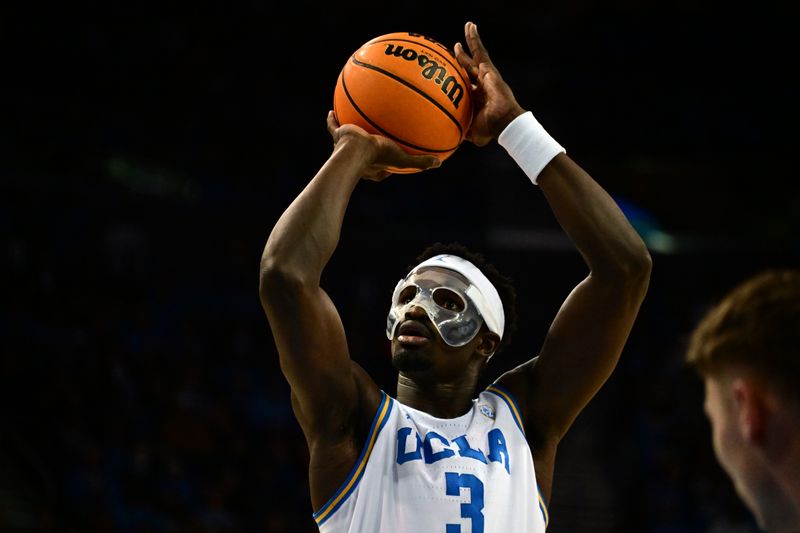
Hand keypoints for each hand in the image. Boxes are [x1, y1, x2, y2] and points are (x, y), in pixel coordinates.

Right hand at [326, 111, 440, 180]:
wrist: (354, 151)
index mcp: (371, 167)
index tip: (394, 155)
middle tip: (371, 140)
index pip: (381, 167)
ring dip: (348, 133)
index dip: (388, 162)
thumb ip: (419, 162)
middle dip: (366, 147)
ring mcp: (345, 148)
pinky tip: (332, 111)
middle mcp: (357, 158)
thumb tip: (438, 164)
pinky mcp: (338, 136)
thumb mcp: (402, 159)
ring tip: (349, 123)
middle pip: (362, 152)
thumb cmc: (378, 157)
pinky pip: (334, 127)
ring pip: (346, 139)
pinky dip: (333, 120)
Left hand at [455, 21, 525, 145]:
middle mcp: (481, 84)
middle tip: (455, 48)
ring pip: (476, 55)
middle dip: (463, 58)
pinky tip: (470, 26)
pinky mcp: (489, 69)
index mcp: (477, 98)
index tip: (451, 73)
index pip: (466, 85)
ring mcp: (486, 75)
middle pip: (469, 67)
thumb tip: (448, 139)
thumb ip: (460, 131)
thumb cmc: (490, 129)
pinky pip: (480, 51)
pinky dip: (475, 39)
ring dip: (471, 41)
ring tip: (468, 26)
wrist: (503, 122)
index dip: (459, 79)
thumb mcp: (471, 131)